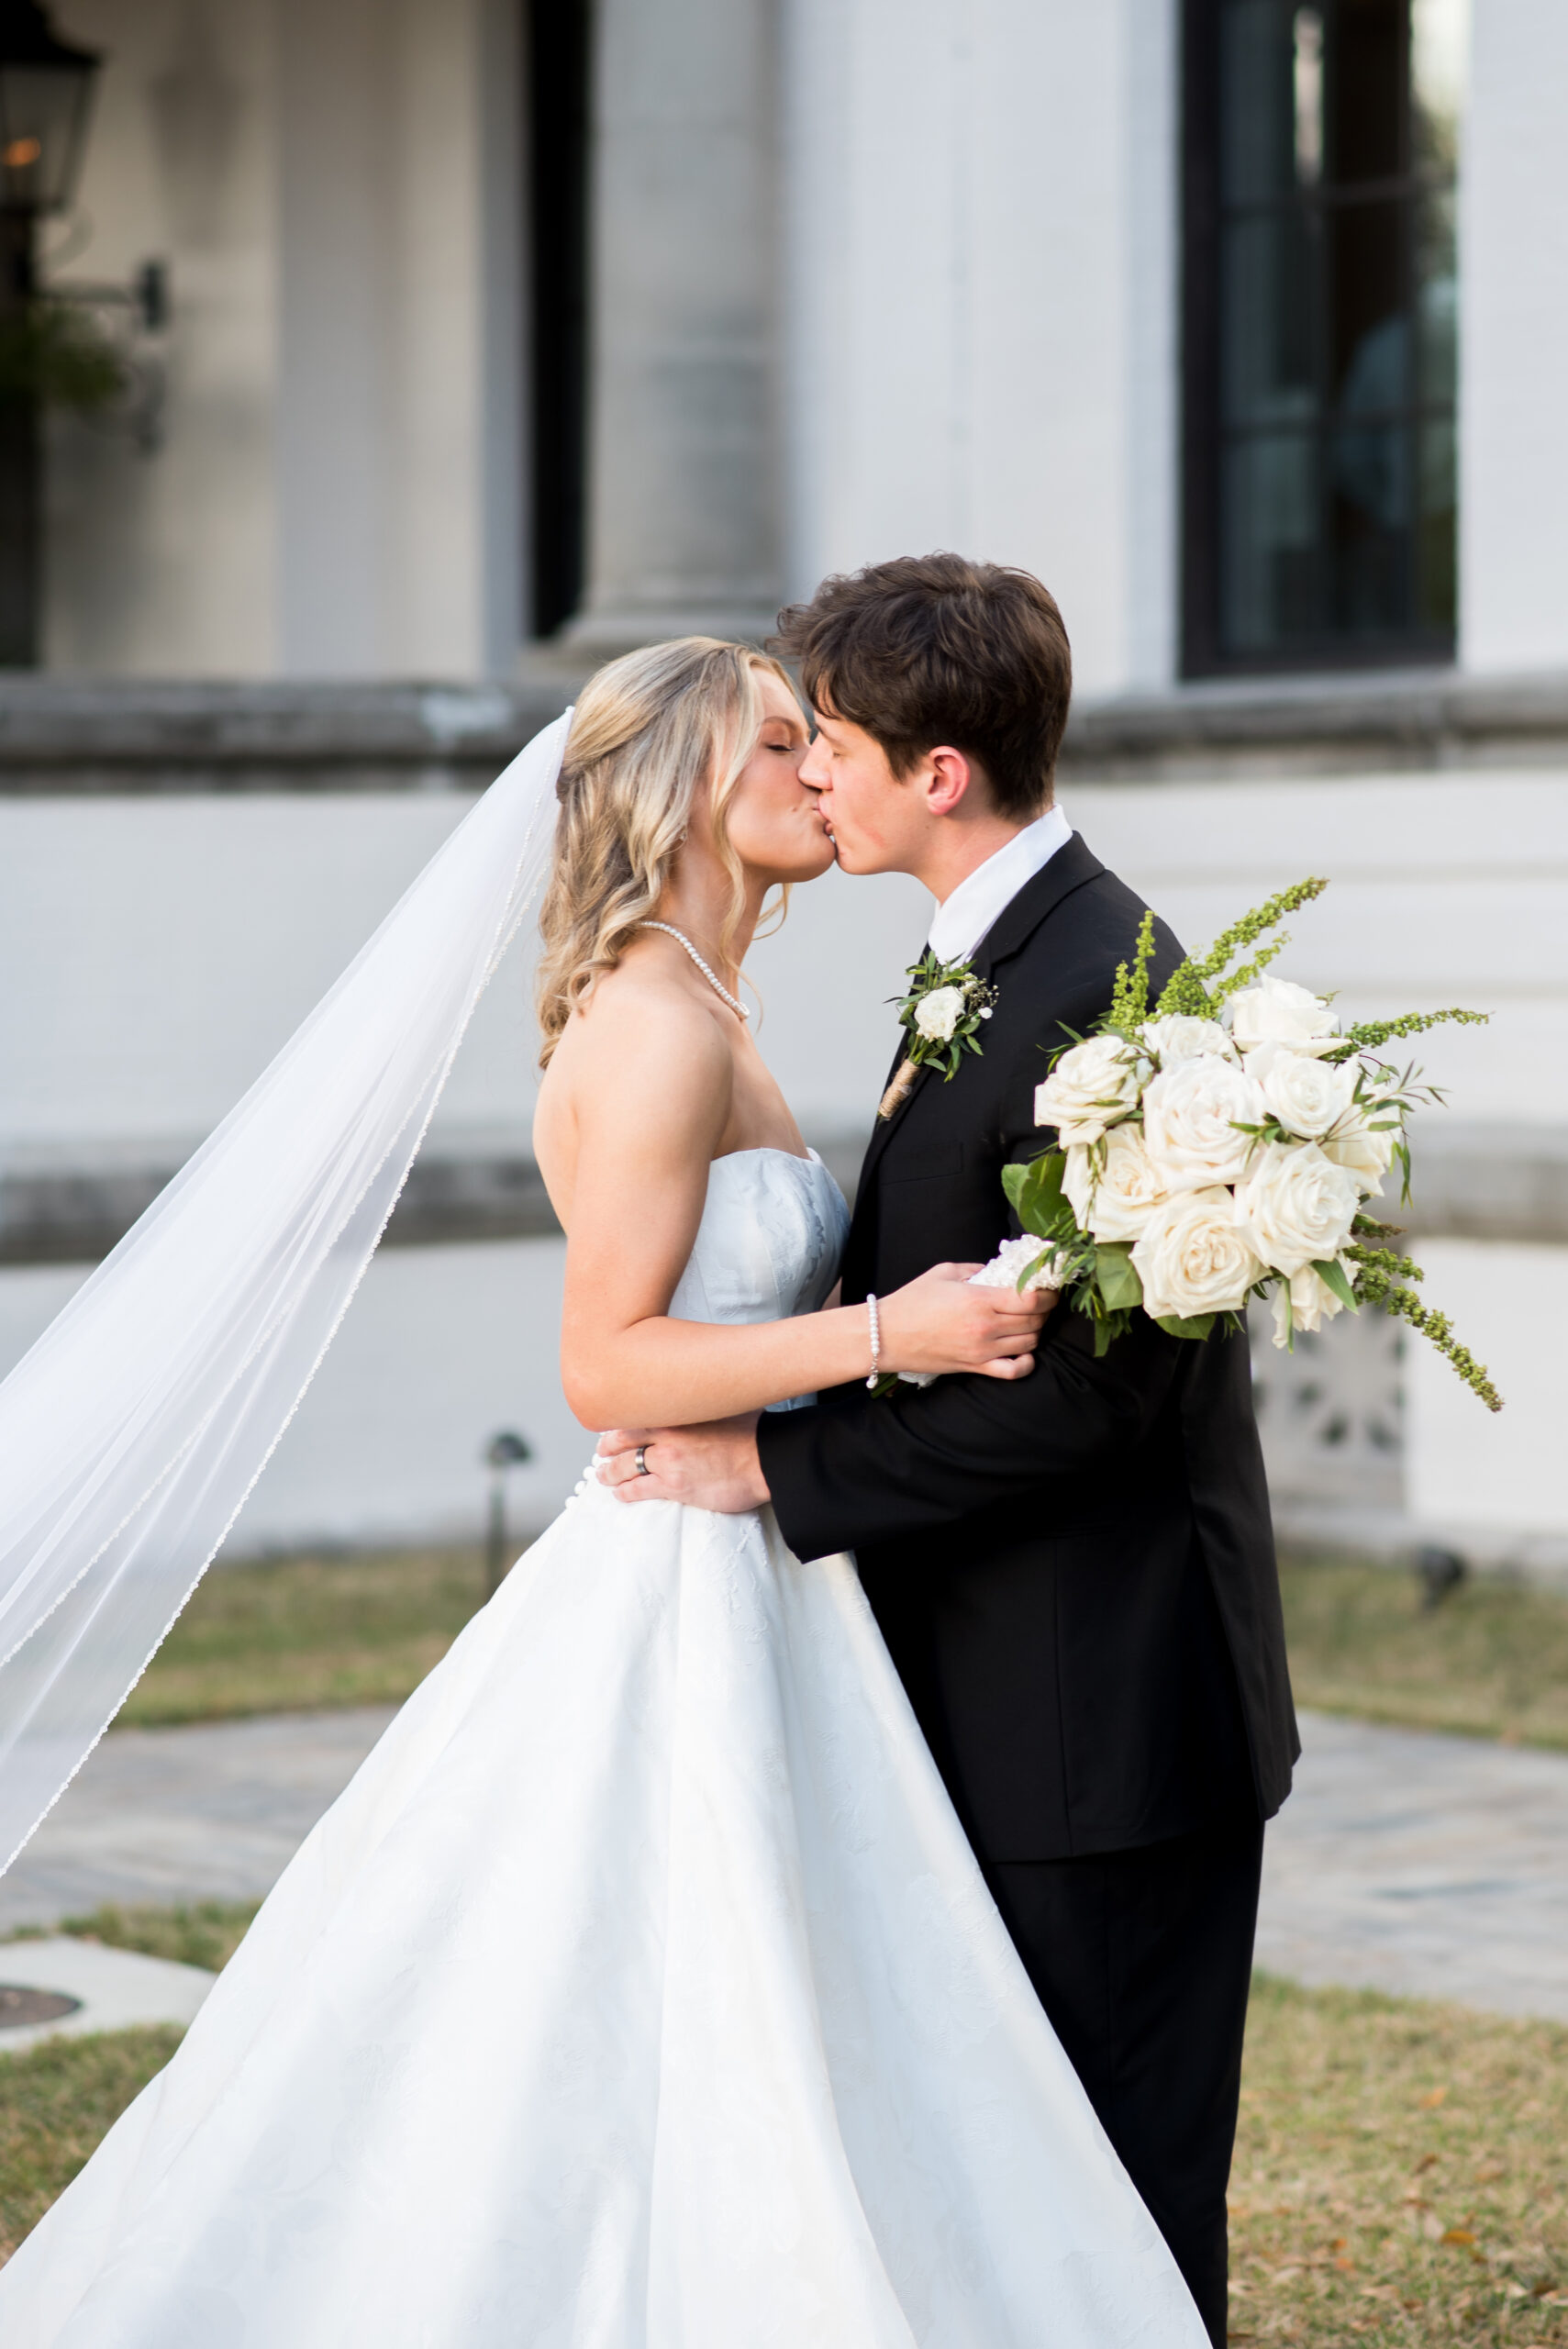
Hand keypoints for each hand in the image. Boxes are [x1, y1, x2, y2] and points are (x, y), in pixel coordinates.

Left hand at [595, 1414, 768, 1511]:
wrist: (768, 1458)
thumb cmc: (755, 1432)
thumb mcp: (725, 1402)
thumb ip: (705, 1400)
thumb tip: (707, 1391)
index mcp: (679, 1410)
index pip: (637, 1413)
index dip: (621, 1423)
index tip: (615, 1427)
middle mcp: (668, 1433)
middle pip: (624, 1439)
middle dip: (608, 1447)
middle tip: (601, 1451)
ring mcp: (669, 1460)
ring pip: (625, 1465)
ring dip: (610, 1472)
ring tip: (604, 1475)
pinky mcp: (674, 1485)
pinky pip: (639, 1489)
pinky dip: (625, 1491)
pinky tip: (620, 1493)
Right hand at [878, 1262, 1057, 1382]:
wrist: (886, 1335)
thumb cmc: (912, 1302)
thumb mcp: (945, 1272)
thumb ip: (977, 1269)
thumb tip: (999, 1270)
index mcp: (980, 1299)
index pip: (1031, 1298)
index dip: (1047, 1292)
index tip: (1047, 1286)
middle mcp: (986, 1327)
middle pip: (1036, 1320)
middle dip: (1046, 1308)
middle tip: (1042, 1299)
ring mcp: (982, 1351)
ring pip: (1030, 1342)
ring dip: (1037, 1330)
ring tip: (1031, 1319)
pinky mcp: (975, 1367)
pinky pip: (1013, 1371)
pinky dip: (1026, 1363)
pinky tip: (1024, 1351)